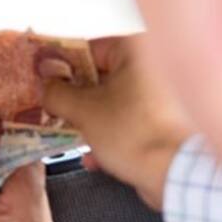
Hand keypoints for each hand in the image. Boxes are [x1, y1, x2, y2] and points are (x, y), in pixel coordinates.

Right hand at [40, 35, 193, 209]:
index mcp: (136, 50)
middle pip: (100, 75)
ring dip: (90, 119)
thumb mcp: (82, 110)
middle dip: (74, 98)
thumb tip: (45, 83)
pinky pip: (131, 118)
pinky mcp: (169, 118)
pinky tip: (95, 155)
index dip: (59, 67)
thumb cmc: (135, 132)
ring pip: (114, 100)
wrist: (178, 173)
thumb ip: (55, 92)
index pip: (85, 49)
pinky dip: (112, 132)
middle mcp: (154, 64)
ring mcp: (164, 92)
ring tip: (70, 136)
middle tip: (52, 110)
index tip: (42, 80)